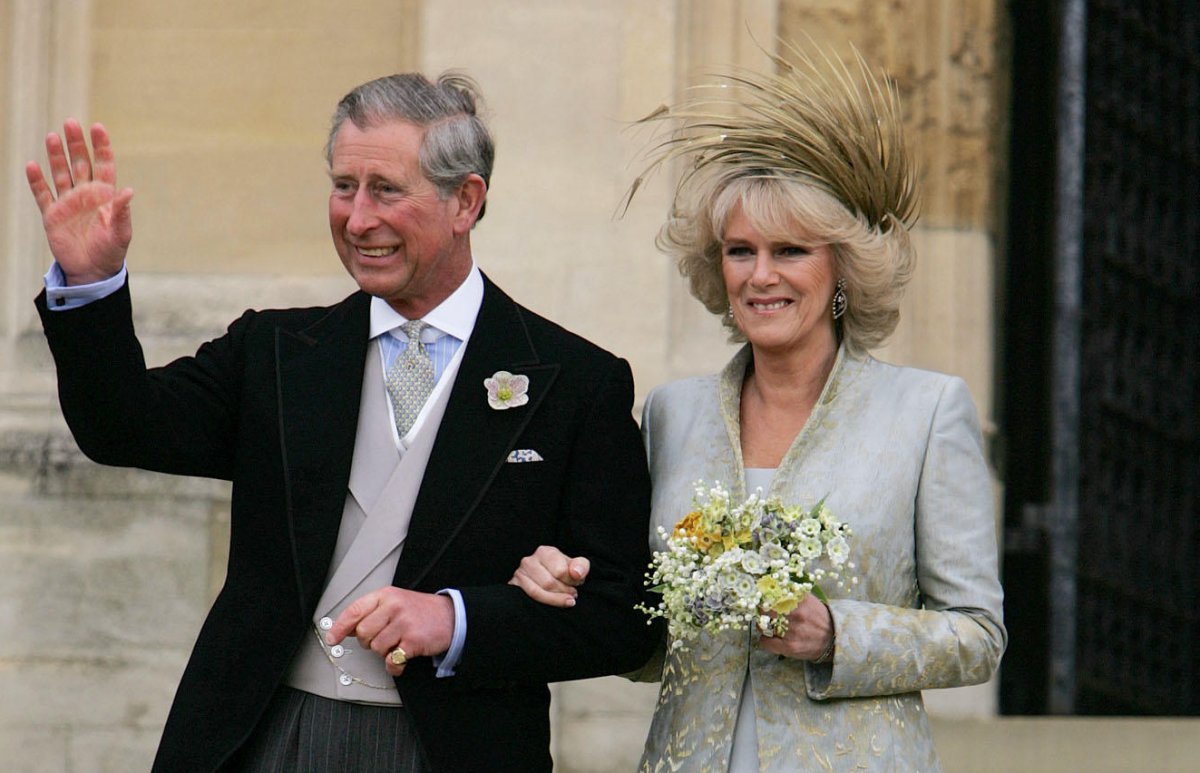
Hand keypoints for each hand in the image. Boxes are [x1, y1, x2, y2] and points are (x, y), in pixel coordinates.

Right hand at [26, 120, 132, 284]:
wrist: (93, 272)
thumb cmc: (111, 252)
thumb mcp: (121, 233)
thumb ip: (122, 212)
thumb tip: (129, 191)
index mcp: (105, 196)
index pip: (103, 165)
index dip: (101, 147)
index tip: (97, 127)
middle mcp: (85, 195)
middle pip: (80, 163)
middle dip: (76, 144)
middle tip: (70, 123)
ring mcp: (68, 203)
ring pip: (60, 173)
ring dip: (56, 156)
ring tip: (52, 137)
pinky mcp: (52, 215)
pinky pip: (42, 194)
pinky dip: (37, 181)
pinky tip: (33, 165)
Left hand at [326, 587, 454, 675]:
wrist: (451, 616)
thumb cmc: (420, 611)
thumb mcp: (395, 602)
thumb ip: (372, 612)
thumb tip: (347, 628)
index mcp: (386, 596)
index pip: (355, 610)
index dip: (340, 627)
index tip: (332, 638)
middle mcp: (394, 607)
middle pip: (363, 633)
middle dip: (369, 641)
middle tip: (382, 639)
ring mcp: (404, 624)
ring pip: (376, 648)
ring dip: (384, 652)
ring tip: (396, 644)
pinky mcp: (413, 641)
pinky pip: (391, 660)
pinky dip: (394, 665)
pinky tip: (401, 658)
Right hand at [508, 545, 589, 607]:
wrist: (548, 578)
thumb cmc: (564, 572)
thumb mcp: (576, 566)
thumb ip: (581, 566)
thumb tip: (576, 573)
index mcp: (545, 552)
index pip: (560, 571)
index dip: (571, 581)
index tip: (577, 584)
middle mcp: (529, 560)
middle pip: (548, 583)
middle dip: (563, 592)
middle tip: (572, 595)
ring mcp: (519, 574)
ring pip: (536, 592)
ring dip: (555, 600)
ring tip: (566, 601)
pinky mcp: (513, 586)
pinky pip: (527, 598)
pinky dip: (543, 604)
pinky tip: (553, 605)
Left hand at [757, 592, 833, 661]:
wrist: (834, 639)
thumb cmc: (819, 618)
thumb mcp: (809, 600)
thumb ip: (793, 592)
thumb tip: (774, 584)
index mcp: (799, 600)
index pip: (772, 594)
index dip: (763, 596)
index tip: (762, 598)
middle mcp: (795, 614)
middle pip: (765, 609)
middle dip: (761, 610)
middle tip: (762, 612)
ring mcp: (792, 631)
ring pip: (763, 626)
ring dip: (763, 626)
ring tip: (769, 626)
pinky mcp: (790, 647)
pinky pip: (766, 642)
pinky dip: (765, 640)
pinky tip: (771, 638)